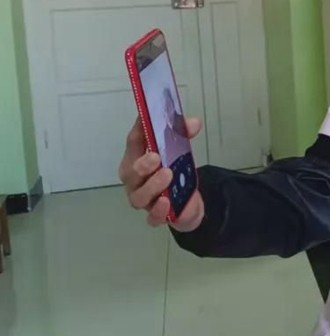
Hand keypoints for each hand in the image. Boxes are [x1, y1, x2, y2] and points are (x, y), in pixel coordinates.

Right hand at [118, 117, 204, 231]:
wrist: (185, 202)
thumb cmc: (173, 172)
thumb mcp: (180, 150)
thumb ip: (184, 134)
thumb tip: (194, 123)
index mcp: (137, 158)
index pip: (134, 142)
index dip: (139, 130)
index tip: (146, 118)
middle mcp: (136, 180)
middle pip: (130, 172)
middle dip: (142, 164)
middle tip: (156, 157)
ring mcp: (144, 199)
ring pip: (138, 196)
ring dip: (152, 186)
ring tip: (168, 175)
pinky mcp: (157, 215)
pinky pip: (152, 217)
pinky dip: (158, 211)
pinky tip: (167, 203)